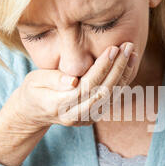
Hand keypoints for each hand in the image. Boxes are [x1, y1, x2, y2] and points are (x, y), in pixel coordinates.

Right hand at [13, 41, 136, 131]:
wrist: (34, 113)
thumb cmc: (33, 90)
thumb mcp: (35, 81)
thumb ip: (53, 79)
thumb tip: (73, 80)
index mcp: (59, 105)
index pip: (87, 86)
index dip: (102, 68)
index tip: (112, 49)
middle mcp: (75, 116)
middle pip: (103, 92)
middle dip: (118, 68)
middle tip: (127, 46)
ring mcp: (85, 119)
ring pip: (111, 97)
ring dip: (124, 74)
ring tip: (131, 52)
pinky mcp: (93, 117)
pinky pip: (111, 99)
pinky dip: (122, 82)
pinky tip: (128, 64)